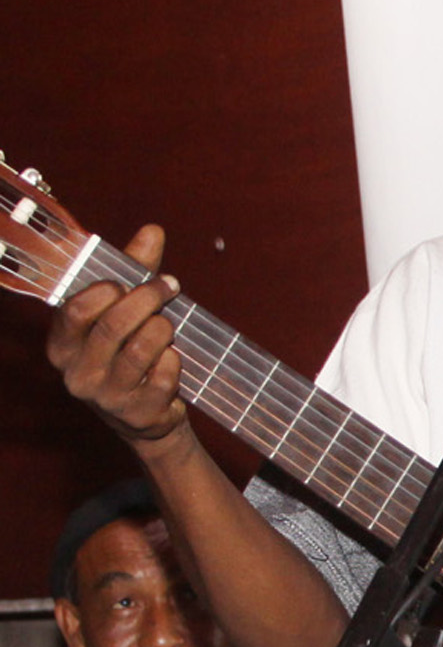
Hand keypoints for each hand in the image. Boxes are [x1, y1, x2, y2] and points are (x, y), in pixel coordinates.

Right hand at [46, 224, 187, 446]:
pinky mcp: (139, 414)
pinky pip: (165, 375)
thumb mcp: (126, 310)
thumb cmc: (131, 350)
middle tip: (169, 287)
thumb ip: (136, 270)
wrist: (146, 415)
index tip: (133, 280)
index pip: (76, 309)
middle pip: (113, 326)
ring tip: (169, 326)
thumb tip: (153, 231)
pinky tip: (172, 359)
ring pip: (142, 349)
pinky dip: (175, 360)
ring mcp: (107, 398)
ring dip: (164, 329)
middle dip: (148, 299)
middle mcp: (77, 374)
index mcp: (63, 345)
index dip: (110, 288)